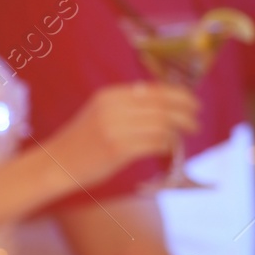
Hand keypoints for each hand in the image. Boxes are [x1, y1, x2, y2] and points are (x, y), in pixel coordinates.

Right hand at [45, 82, 199, 186]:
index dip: (180, 96)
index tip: (195, 103)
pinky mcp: (118, 150)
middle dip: (186, 114)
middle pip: (162, 108)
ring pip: (162, 126)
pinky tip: (170, 149)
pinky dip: (167, 146)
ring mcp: (115, 129)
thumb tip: (167, 99)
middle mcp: (113, 109)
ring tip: (186, 136)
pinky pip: (155, 144)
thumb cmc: (86, 139)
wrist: (58, 163)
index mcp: (110, 95)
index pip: (155, 91)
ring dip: (179, 132)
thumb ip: (130, 104)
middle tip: (197, 122)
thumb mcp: (103, 111)